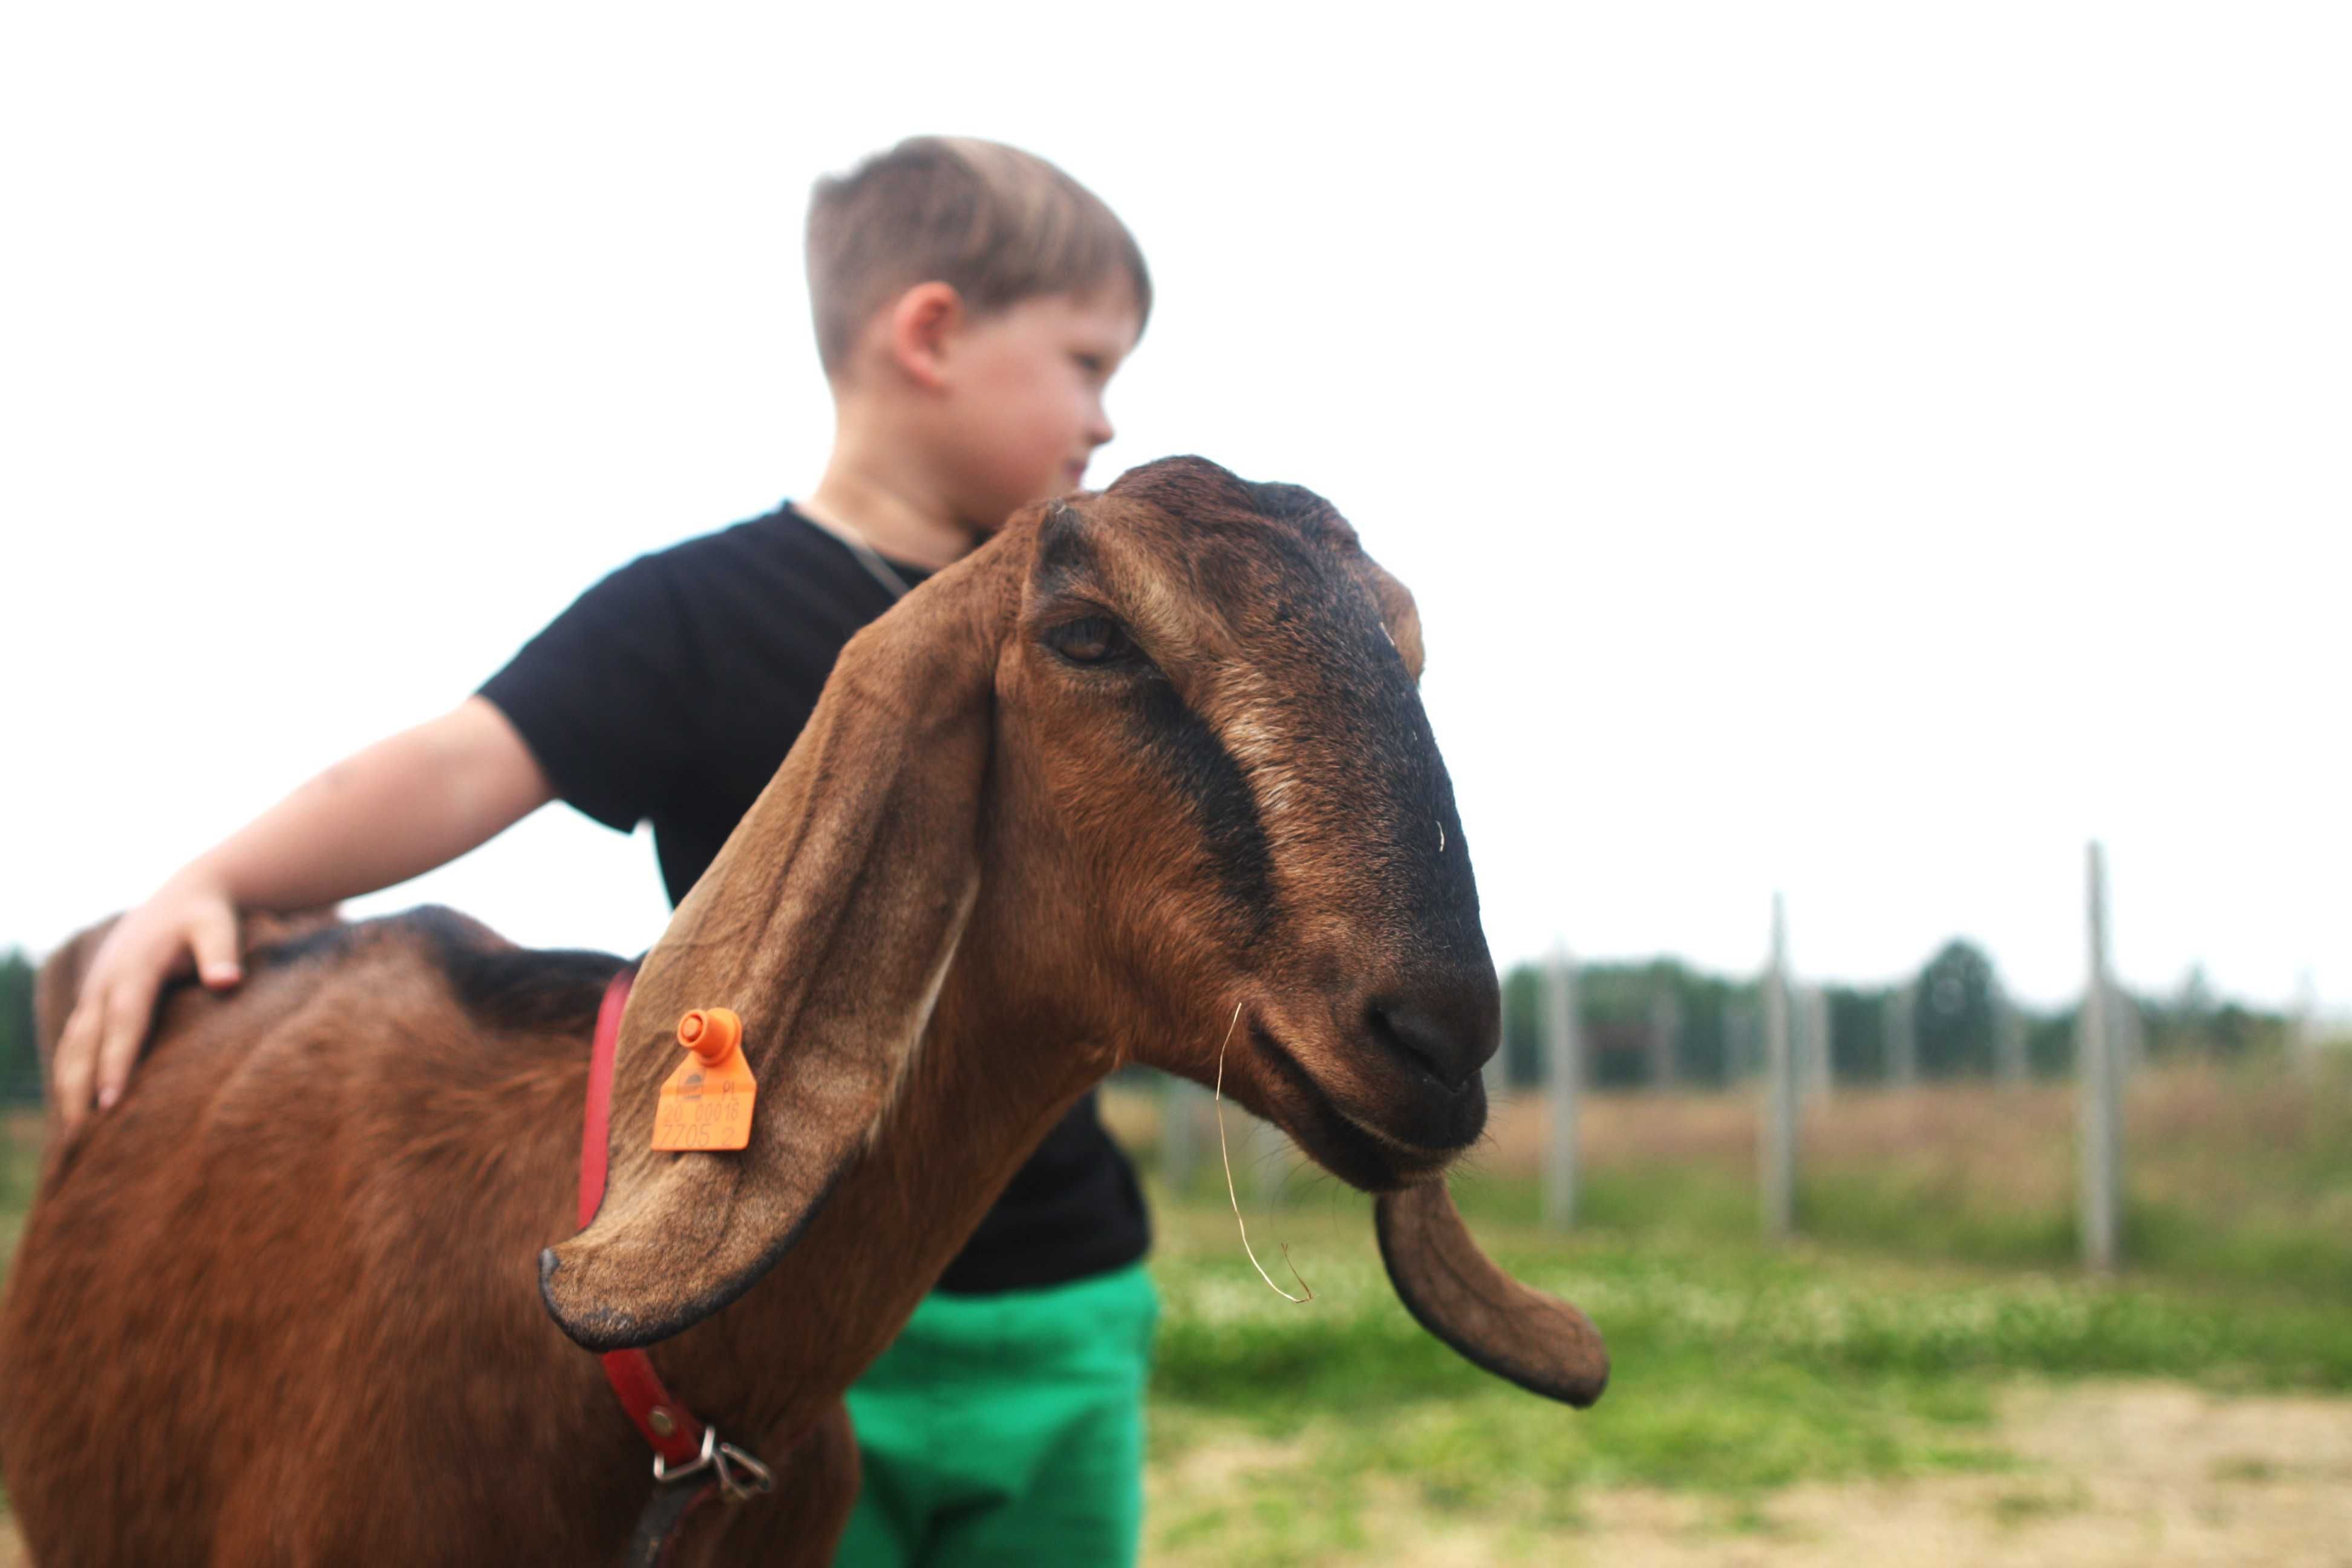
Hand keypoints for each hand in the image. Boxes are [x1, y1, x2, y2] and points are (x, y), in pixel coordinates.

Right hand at [53, 870, 243, 1132]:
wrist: (186, 894)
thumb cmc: (206, 915)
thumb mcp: (218, 926)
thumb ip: (222, 953)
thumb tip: (228, 982)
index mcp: (134, 970)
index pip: (123, 1023)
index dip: (114, 1063)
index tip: (109, 1103)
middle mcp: (105, 985)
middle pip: (85, 1044)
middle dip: (78, 1088)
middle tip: (79, 1136)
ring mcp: (95, 994)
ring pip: (72, 1048)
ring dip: (67, 1088)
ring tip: (71, 1138)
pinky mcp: (95, 1002)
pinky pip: (76, 1044)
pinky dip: (70, 1075)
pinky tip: (75, 1110)